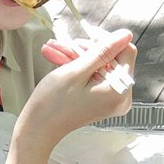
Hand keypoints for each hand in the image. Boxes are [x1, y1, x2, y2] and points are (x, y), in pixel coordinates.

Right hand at [19, 30, 134, 152]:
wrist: (38, 129)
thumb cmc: (52, 104)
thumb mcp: (76, 71)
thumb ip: (103, 51)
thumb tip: (125, 34)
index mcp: (119, 91)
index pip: (125, 52)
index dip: (105, 41)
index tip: (85, 35)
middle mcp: (121, 97)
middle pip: (111, 59)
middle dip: (86, 49)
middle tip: (63, 43)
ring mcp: (110, 99)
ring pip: (99, 66)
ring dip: (77, 56)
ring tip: (53, 49)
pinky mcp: (101, 100)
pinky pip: (94, 76)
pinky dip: (77, 68)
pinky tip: (58, 58)